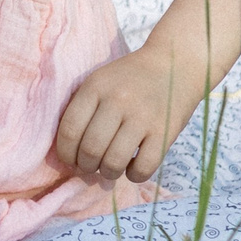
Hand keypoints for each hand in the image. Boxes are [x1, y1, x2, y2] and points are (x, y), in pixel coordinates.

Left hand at [52, 47, 202, 182]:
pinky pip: (144, 167)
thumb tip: (68, 150)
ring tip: (109, 169)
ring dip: (108, 173)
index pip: (69, 129)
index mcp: (96, 87)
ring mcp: (143, 117)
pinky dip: (134, 175)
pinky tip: (133, 168)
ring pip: (114, 162)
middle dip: (85, 166)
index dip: (65, 152)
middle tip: (90, 166)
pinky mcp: (165, 132)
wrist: (175, 65)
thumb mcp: (100, 81)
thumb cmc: (130, 79)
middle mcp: (118, 101)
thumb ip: (83, 108)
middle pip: (90, 149)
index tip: (70, 159)